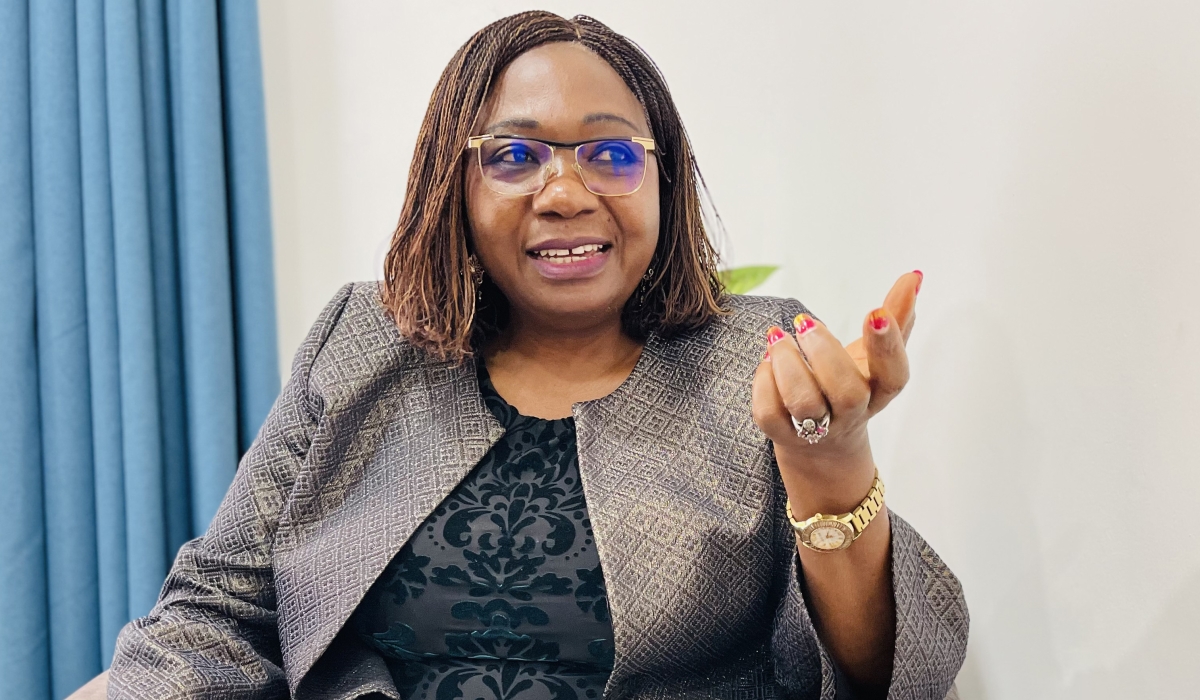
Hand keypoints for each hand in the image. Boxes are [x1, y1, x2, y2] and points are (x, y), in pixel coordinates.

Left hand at [751, 271, 920, 493]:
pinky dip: (764, 383)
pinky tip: (767, 361)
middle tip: (806, 321)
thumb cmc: (853, 386)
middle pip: (847, 393)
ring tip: (778, 336)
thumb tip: (914, 276)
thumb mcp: (875, 355)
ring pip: (804, 404)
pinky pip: (769, 414)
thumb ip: (896, 316)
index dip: (887, 346)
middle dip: (824, 353)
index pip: (894, 375)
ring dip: (788, 365)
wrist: (824, 444)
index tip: (874, 312)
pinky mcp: (782, 435)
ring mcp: (817, 430)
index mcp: (880, 391)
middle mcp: (852, 414)